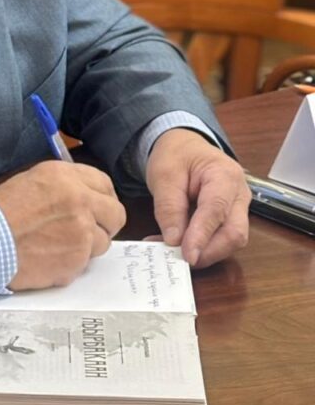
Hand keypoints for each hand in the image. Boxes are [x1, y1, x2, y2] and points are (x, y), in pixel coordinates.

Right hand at [0, 161, 125, 290]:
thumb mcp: (32, 180)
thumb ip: (65, 186)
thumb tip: (86, 196)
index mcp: (66, 177)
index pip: (105, 184)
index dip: (102, 198)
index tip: (97, 207)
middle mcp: (80, 201)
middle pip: (116, 214)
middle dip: (105, 223)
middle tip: (88, 229)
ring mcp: (82, 233)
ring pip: (103, 242)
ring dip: (87, 246)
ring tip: (58, 245)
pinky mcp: (77, 261)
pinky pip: (84, 264)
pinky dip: (70, 264)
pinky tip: (48, 258)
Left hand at [146, 129, 249, 267]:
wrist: (184, 145)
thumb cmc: (176, 155)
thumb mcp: (164, 174)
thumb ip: (169, 206)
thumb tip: (174, 241)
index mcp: (225, 175)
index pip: (217, 210)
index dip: (202, 236)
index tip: (187, 255)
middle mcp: (239, 194)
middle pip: (234, 233)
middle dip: (209, 251)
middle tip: (179, 260)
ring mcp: (239, 208)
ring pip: (231, 241)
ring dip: (204, 252)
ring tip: (171, 252)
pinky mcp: (231, 219)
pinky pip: (221, 239)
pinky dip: (201, 247)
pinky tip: (178, 247)